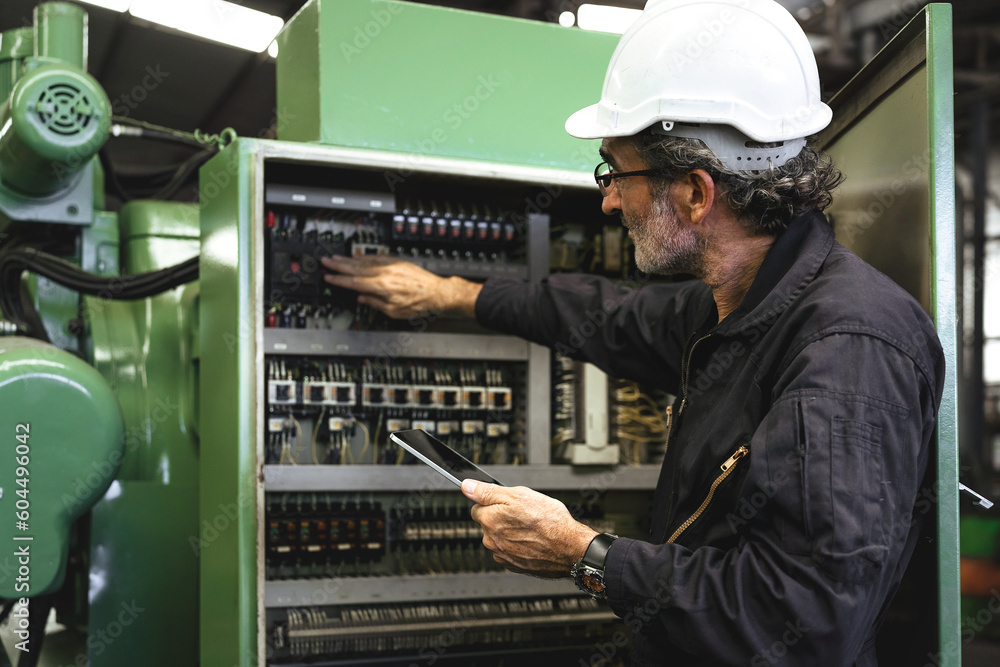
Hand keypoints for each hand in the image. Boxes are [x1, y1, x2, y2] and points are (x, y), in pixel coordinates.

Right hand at [321, 254, 481, 318]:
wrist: (437, 292)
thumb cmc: (419, 304)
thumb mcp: (394, 311)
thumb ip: (375, 303)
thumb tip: (362, 299)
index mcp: (382, 287)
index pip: (354, 282)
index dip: (339, 280)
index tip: (329, 277)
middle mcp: (385, 273)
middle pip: (356, 268)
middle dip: (339, 265)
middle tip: (326, 261)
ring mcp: (391, 265)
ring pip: (365, 261)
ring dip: (349, 259)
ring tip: (336, 257)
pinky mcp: (397, 262)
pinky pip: (377, 257)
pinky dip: (365, 256)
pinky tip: (357, 256)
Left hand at [462, 479, 597, 578]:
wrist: (569, 548)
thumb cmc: (549, 521)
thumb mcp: (519, 495)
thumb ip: (488, 491)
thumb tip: (467, 486)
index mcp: (490, 520)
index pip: (478, 507)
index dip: (494, 502)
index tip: (507, 504)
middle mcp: (491, 540)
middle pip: (489, 524)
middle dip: (502, 518)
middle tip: (523, 515)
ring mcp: (502, 555)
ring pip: (499, 538)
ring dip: (510, 533)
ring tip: (531, 528)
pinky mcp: (513, 565)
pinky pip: (509, 551)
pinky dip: (517, 546)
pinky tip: (532, 541)